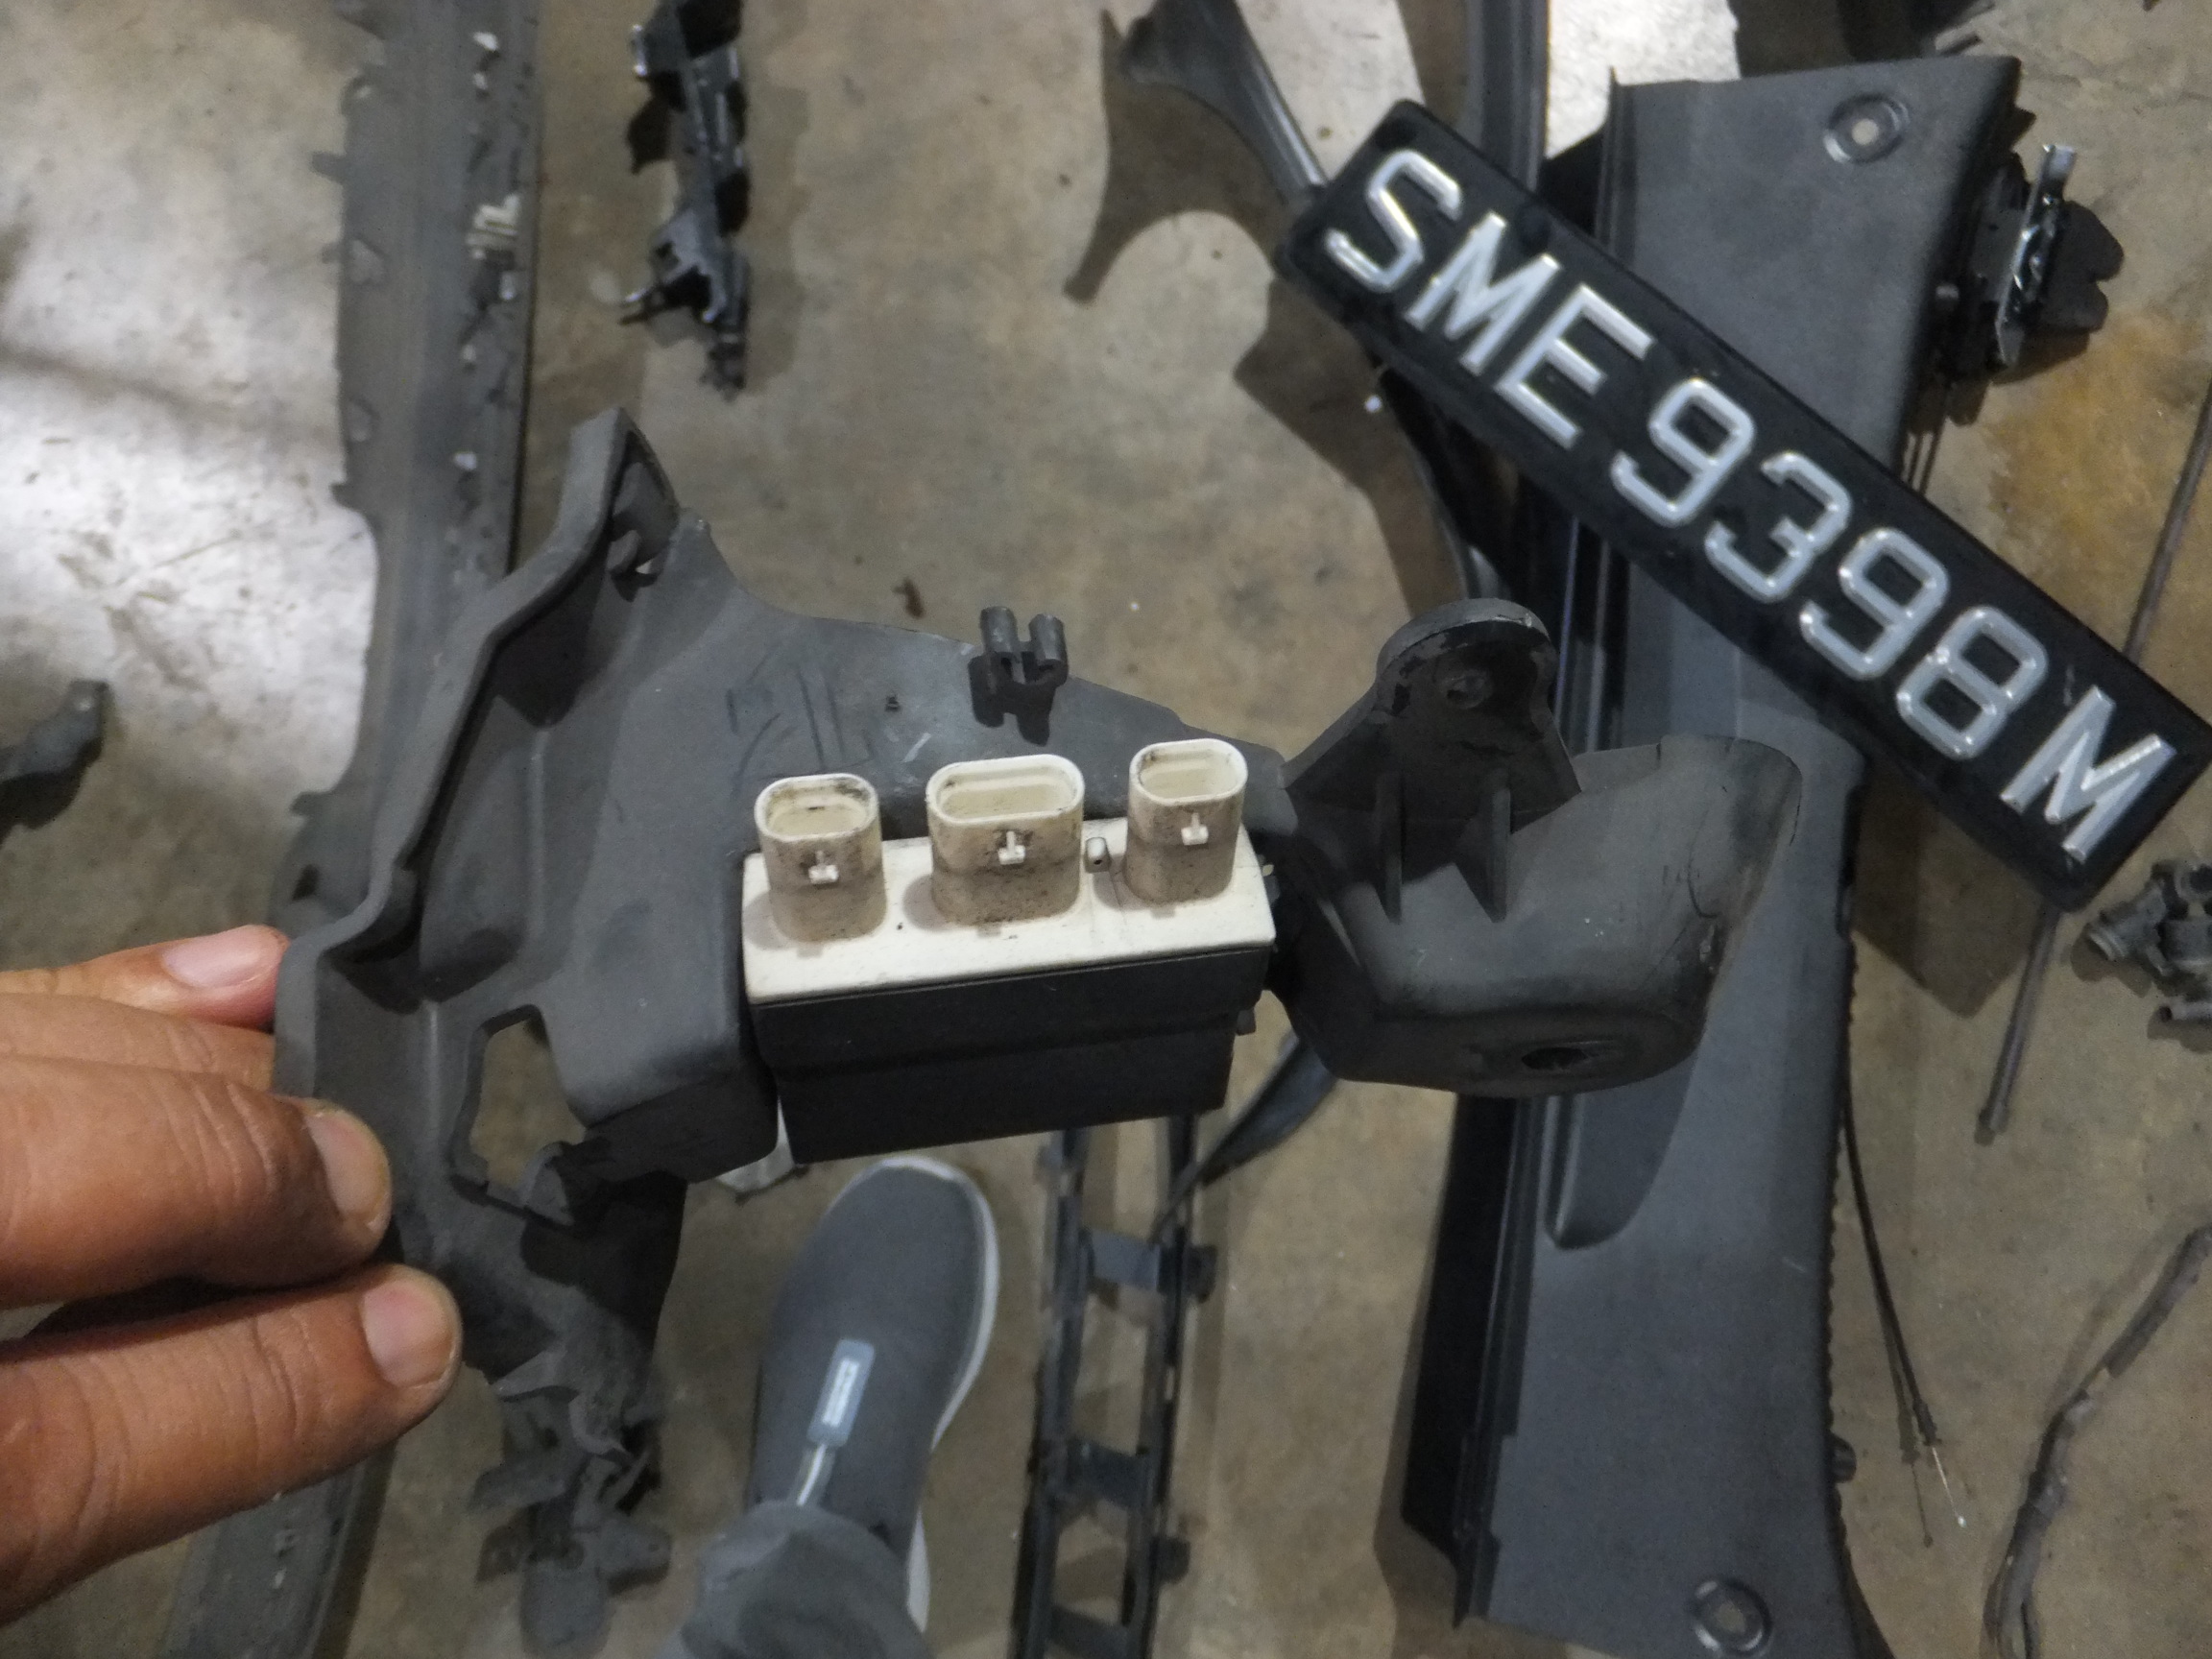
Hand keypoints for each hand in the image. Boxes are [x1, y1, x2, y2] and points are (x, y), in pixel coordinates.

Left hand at [0, 927, 459, 1620]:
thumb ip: (147, 1450)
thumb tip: (392, 1341)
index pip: (59, 1442)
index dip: (264, 1376)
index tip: (414, 1330)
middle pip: (31, 1175)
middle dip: (237, 1173)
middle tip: (360, 1204)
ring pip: (9, 1054)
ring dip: (179, 1058)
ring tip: (315, 1076)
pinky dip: (103, 989)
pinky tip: (225, 979)